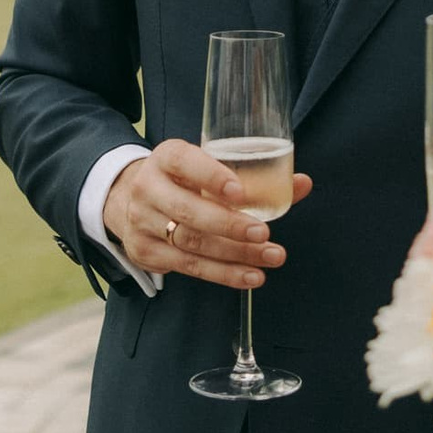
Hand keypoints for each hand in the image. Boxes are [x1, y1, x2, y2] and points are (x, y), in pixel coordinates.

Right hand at [100, 138, 311, 288]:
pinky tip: (250, 275)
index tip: (240, 192)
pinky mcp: (146, 253)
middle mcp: (148, 188)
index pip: (185, 162)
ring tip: (270, 257)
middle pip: (189, 211)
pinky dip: (223, 274)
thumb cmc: (184, 181)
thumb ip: (254, 176)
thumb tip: (303, 184)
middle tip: (265, 233)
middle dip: (230, 225)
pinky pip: (189, 267)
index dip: (211, 176)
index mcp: (166, 157)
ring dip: (235, 255)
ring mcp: (143, 223)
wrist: (130, 201)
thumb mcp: (208, 166)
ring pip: (191, 243)